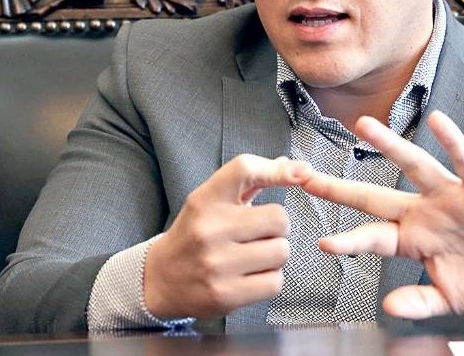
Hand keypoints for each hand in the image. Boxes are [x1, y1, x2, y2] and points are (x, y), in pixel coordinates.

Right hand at [143, 154, 310, 317]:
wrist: (162, 278)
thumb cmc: (196, 233)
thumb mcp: (213, 200)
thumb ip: (253, 180)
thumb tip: (298, 168)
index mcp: (205, 199)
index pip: (245, 169)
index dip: (279, 170)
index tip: (302, 173)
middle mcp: (209, 229)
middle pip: (279, 218)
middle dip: (277, 228)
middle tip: (259, 234)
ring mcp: (216, 264)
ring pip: (281, 252)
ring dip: (274, 255)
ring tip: (252, 256)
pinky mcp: (225, 295)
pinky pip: (275, 283)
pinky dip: (269, 280)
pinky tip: (250, 276)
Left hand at [300, 111, 463, 318]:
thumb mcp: (451, 298)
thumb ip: (420, 301)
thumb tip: (389, 308)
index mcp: (414, 240)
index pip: (373, 237)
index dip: (349, 241)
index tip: (321, 244)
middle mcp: (425, 212)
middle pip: (375, 196)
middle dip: (341, 189)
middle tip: (305, 175)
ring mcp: (450, 197)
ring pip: (413, 166)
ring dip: (389, 146)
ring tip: (363, 125)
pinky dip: (452, 141)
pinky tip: (437, 121)